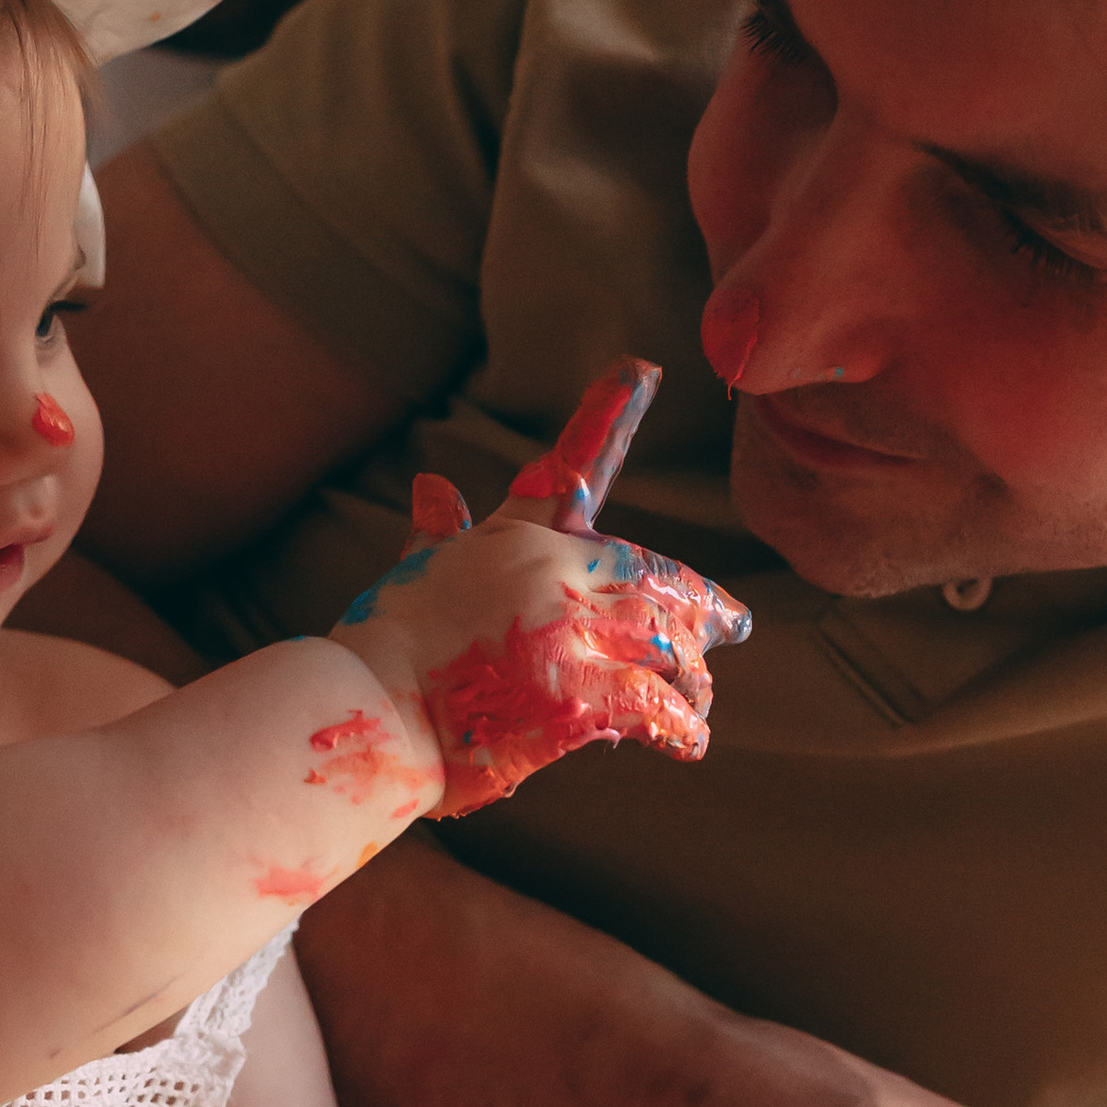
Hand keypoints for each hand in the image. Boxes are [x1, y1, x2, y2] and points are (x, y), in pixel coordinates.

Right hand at [331, 360, 751, 815]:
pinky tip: (693, 739)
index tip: (641, 368)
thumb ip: (440, 536)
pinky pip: (659, 706)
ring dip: (693, 671)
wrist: (368, 715)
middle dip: (703, 602)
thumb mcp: (415, 580)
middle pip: (654, 575)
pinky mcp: (582, 699)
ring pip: (670, 641)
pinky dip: (682, 725)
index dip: (606, 414)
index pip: (568, 470)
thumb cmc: (382, 652)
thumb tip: (432, 485)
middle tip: (738, 623)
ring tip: (701, 697)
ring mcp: (572, 636)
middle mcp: (553, 576)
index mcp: (513, 540)